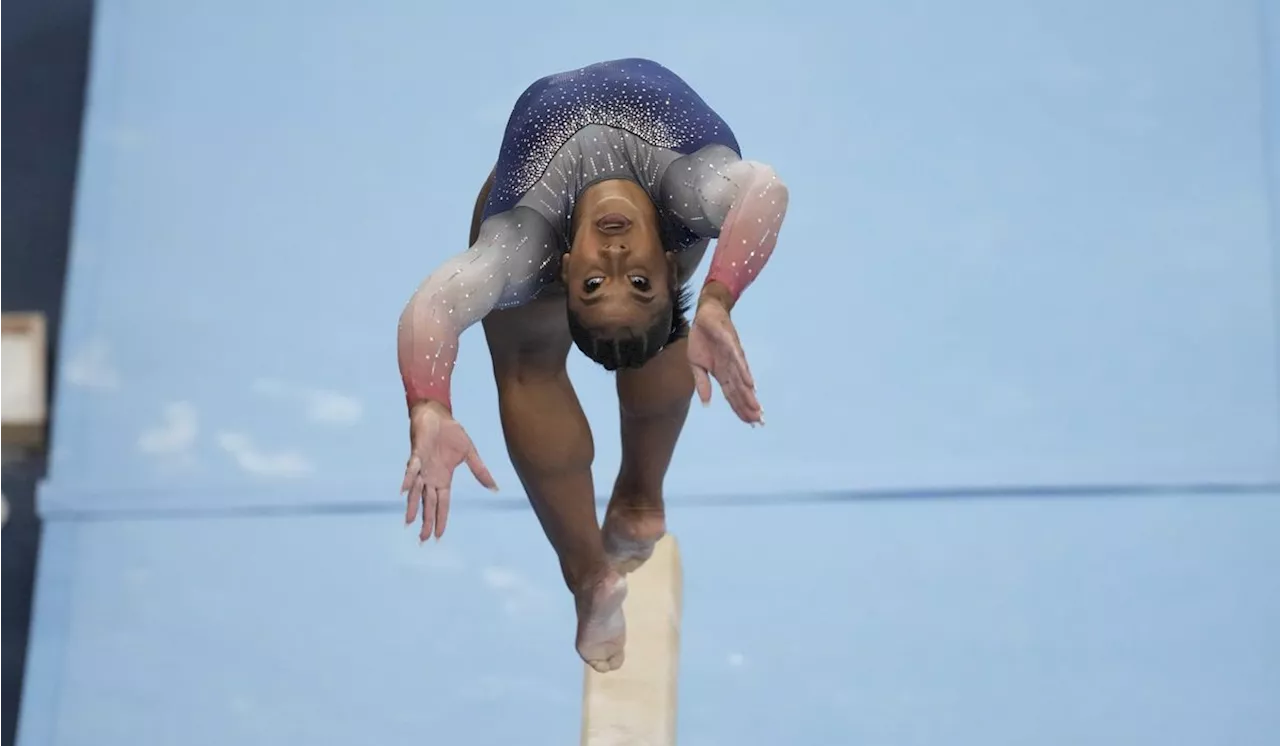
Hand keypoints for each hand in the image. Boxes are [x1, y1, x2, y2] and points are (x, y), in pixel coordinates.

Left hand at [401, 400, 496, 540]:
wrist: (437, 415)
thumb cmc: (451, 433)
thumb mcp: (470, 453)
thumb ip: (480, 471)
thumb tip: (495, 488)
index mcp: (443, 479)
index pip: (442, 505)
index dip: (440, 520)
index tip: (438, 537)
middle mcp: (431, 477)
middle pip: (429, 504)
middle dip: (426, 522)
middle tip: (423, 540)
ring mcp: (422, 468)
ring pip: (416, 493)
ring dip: (413, 507)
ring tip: (409, 523)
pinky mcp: (416, 454)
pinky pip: (412, 469)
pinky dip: (409, 480)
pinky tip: (404, 491)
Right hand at [687, 294, 762, 424]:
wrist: (705, 315)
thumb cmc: (703, 340)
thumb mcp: (696, 365)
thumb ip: (702, 384)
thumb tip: (706, 403)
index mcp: (722, 374)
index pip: (733, 396)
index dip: (741, 409)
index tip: (751, 423)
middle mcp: (731, 368)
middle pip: (741, 391)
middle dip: (749, 407)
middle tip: (759, 422)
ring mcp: (733, 357)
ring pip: (742, 379)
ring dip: (749, 395)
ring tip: (756, 409)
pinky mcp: (730, 344)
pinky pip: (737, 360)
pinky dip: (743, 373)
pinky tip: (750, 384)